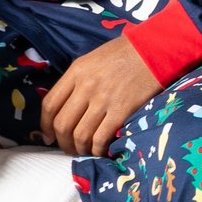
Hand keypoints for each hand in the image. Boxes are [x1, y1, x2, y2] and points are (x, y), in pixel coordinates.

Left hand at [39, 36, 164, 155]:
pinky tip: (101, 150)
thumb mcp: (94, 59)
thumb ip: (78, 80)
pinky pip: (101, 138)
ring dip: (80, 149)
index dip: (45, 125)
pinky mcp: (122, 110)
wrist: (156, 49)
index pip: (50, 105)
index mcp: (76, 71)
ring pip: (80, 135)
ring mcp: (103, 99)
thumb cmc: (127, 53)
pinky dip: (97, 149)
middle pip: (63, 124)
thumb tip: (68, 106)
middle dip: (63, 142)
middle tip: (69, 148)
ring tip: (85, 151)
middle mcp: (86, 86)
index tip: (50, 135)